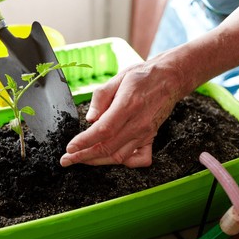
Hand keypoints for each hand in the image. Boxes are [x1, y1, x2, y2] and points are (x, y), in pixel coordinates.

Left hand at [60, 59, 184, 167]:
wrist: (170, 78)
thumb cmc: (142, 76)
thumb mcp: (117, 79)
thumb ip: (100, 98)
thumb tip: (89, 119)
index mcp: (128, 105)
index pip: (103, 130)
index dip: (84, 142)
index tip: (70, 148)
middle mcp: (138, 123)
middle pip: (108, 147)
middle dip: (84, 156)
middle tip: (67, 159)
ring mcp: (146, 133)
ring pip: (119, 156)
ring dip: (98, 161)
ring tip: (82, 158)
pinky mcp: (151, 137)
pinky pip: (139, 159)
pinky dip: (125, 162)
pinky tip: (111, 158)